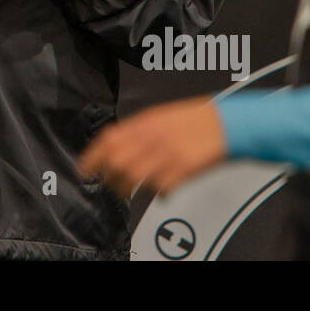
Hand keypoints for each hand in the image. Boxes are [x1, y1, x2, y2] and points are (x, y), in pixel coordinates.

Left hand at [78, 96, 226, 197]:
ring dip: (128, 189)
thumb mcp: (161, 117)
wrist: (226, 123)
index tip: (83, 169)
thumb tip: (115, 147)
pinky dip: (158, 194)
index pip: (108, 139)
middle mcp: (152, 136)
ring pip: (133, 177)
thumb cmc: (195, 120)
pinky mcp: (183, 168)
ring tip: (131, 193)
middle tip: (110, 185)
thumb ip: (138, 131)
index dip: (91, 156)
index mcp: (145, 122)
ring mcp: (167, 153)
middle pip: (116, 162)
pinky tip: (163, 191)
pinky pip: (160, 188)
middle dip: (108, 178)